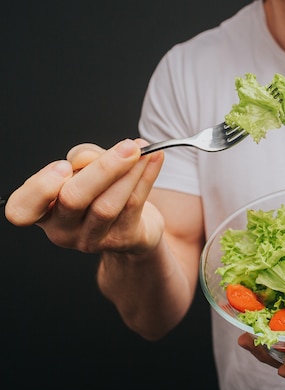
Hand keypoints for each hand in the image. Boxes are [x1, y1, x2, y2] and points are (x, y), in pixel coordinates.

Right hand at [4, 139, 164, 254]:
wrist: (134, 226)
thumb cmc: (101, 191)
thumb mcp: (85, 170)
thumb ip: (83, 160)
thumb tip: (89, 158)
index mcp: (43, 210)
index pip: (22, 209)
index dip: (40, 188)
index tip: (63, 166)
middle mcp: (62, 229)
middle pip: (73, 200)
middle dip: (103, 169)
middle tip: (127, 147)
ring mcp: (92, 239)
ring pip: (108, 205)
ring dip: (129, 172)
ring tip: (142, 150)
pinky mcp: (122, 240)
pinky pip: (134, 205)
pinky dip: (146, 177)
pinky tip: (155, 158)